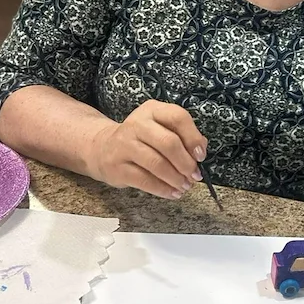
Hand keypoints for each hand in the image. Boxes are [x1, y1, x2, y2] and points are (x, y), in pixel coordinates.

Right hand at [89, 101, 207, 198]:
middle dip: (186, 163)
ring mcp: (124, 145)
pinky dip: (163, 189)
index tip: (200, 155)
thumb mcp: (159, 128)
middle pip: (169, 143)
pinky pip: (145, 180)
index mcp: (152, 110)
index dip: (193, 137)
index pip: (178, 117)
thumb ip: (182, 135)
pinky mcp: (117, 167)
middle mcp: (137, 124)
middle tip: (194, 175)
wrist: (102, 147)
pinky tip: (173, 193)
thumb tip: (200, 150)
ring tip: (185, 186)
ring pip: (157, 164)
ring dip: (176, 179)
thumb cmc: (140, 139)